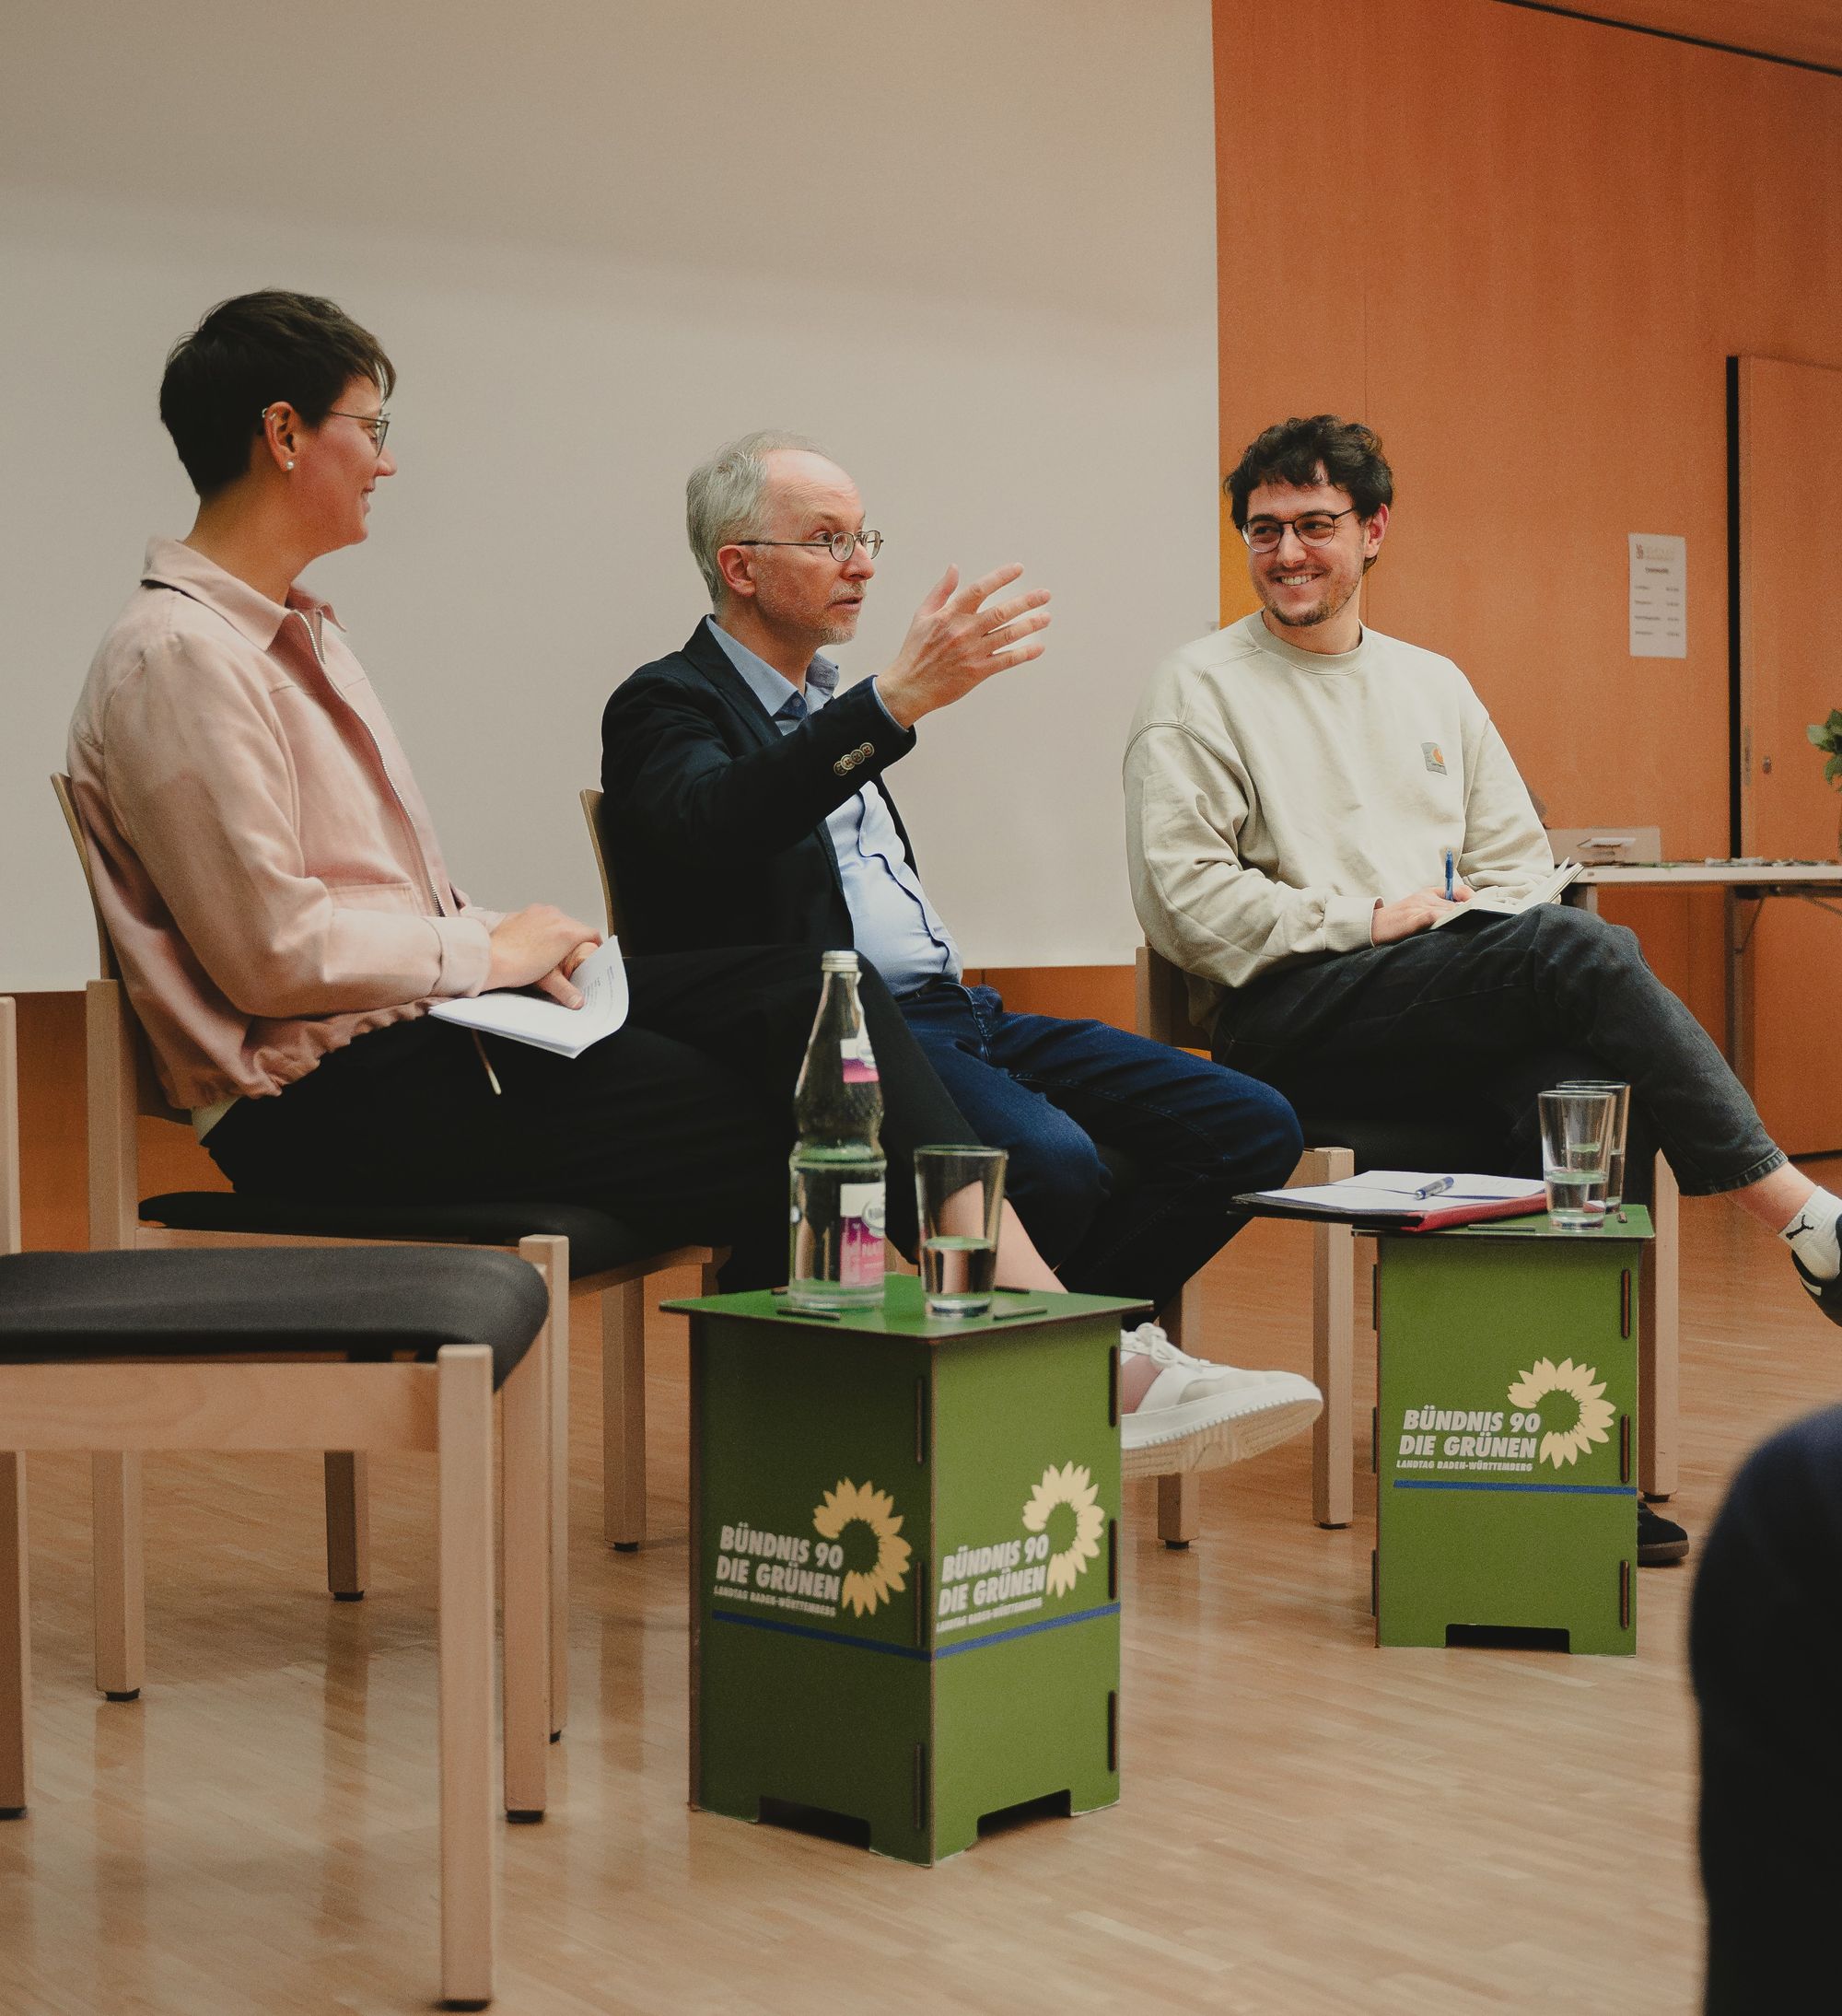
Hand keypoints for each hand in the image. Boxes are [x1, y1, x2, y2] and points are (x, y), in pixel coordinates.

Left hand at [486, 905, 601, 1006]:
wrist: (489, 959)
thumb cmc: (515, 965)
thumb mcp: (549, 980)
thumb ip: (568, 990)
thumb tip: (577, 1000)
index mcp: (566, 931)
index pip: (592, 934)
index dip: (595, 946)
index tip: (593, 954)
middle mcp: (555, 917)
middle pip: (575, 928)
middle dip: (574, 943)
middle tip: (569, 959)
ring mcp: (539, 913)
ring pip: (558, 922)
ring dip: (558, 935)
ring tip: (550, 954)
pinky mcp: (526, 913)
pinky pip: (542, 920)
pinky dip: (543, 930)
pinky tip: (535, 945)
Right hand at [876, 563, 1050, 728]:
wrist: (910, 686)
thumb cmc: (915, 651)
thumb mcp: (923, 615)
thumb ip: (941, 590)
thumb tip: (954, 568)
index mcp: (950, 615)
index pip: (980, 589)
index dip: (1001, 577)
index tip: (1018, 569)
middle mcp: (963, 631)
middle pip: (1001, 612)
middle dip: (1026, 601)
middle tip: (1045, 595)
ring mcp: (972, 652)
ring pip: (1007, 634)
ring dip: (1030, 625)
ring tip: (1046, 617)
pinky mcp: (977, 672)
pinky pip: (1005, 660)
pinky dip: (1024, 654)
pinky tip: (1038, 648)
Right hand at [1370, 883, 1470, 944]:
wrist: (1372, 925)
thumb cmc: (1397, 921)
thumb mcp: (1418, 909)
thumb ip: (1438, 910)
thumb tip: (1462, 916)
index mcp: (1428, 893)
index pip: (1458, 891)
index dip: (1472, 899)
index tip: (1480, 908)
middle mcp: (1425, 897)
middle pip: (1457, 904)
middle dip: (1471, 913)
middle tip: (1485, 921)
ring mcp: (1419, 906)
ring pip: (1448, 909)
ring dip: (1463, 917)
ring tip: (1476, 924)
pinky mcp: (1413, 918)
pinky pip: (1434, 915)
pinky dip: (1446, 919)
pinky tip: (1455, 925)